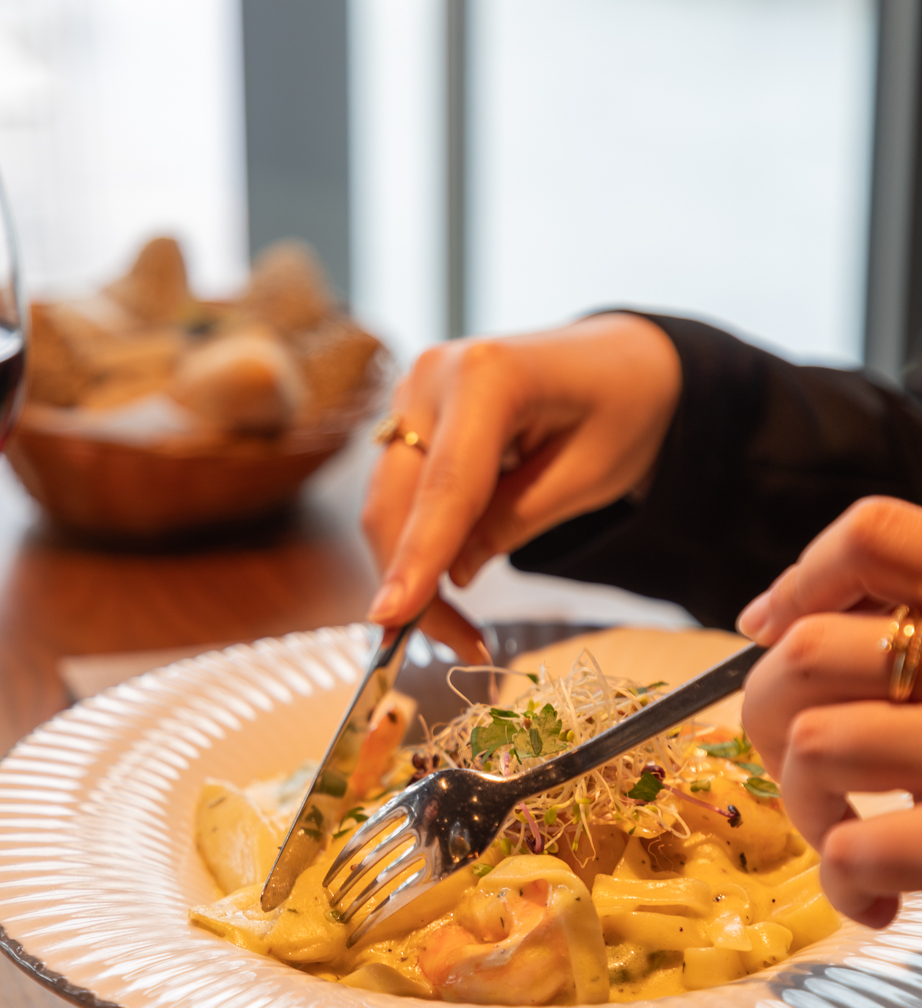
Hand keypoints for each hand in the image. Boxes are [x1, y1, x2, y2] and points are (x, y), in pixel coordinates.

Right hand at [362, 315, 681, 658]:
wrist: (618, 360)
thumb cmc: (620, 407)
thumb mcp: (588, 475)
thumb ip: (516, 521)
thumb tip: (452, 576)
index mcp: (488, 374)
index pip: (445, 486)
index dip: (417, 558)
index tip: (390, 618)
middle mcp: (433, 376)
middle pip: (396, 500)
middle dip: (412, 582)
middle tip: (455, 646)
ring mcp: (413, 393)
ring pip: (388, 504)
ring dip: (412, 570)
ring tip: (461, 630)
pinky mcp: (409, 417)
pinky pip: (401, 494)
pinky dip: (420, 543)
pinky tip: (453, 578)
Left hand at [738, 497, 921, 928]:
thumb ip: (919, 624)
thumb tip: (773, 617)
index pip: (876, 535)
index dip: (806, 575)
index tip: (770, 625)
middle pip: (810, 651)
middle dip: (772, 717)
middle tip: (804, 769)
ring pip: (815, 744)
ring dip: (809, 809)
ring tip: (846, 841)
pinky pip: (856, 850)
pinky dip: (844, 881)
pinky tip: (875, 901)